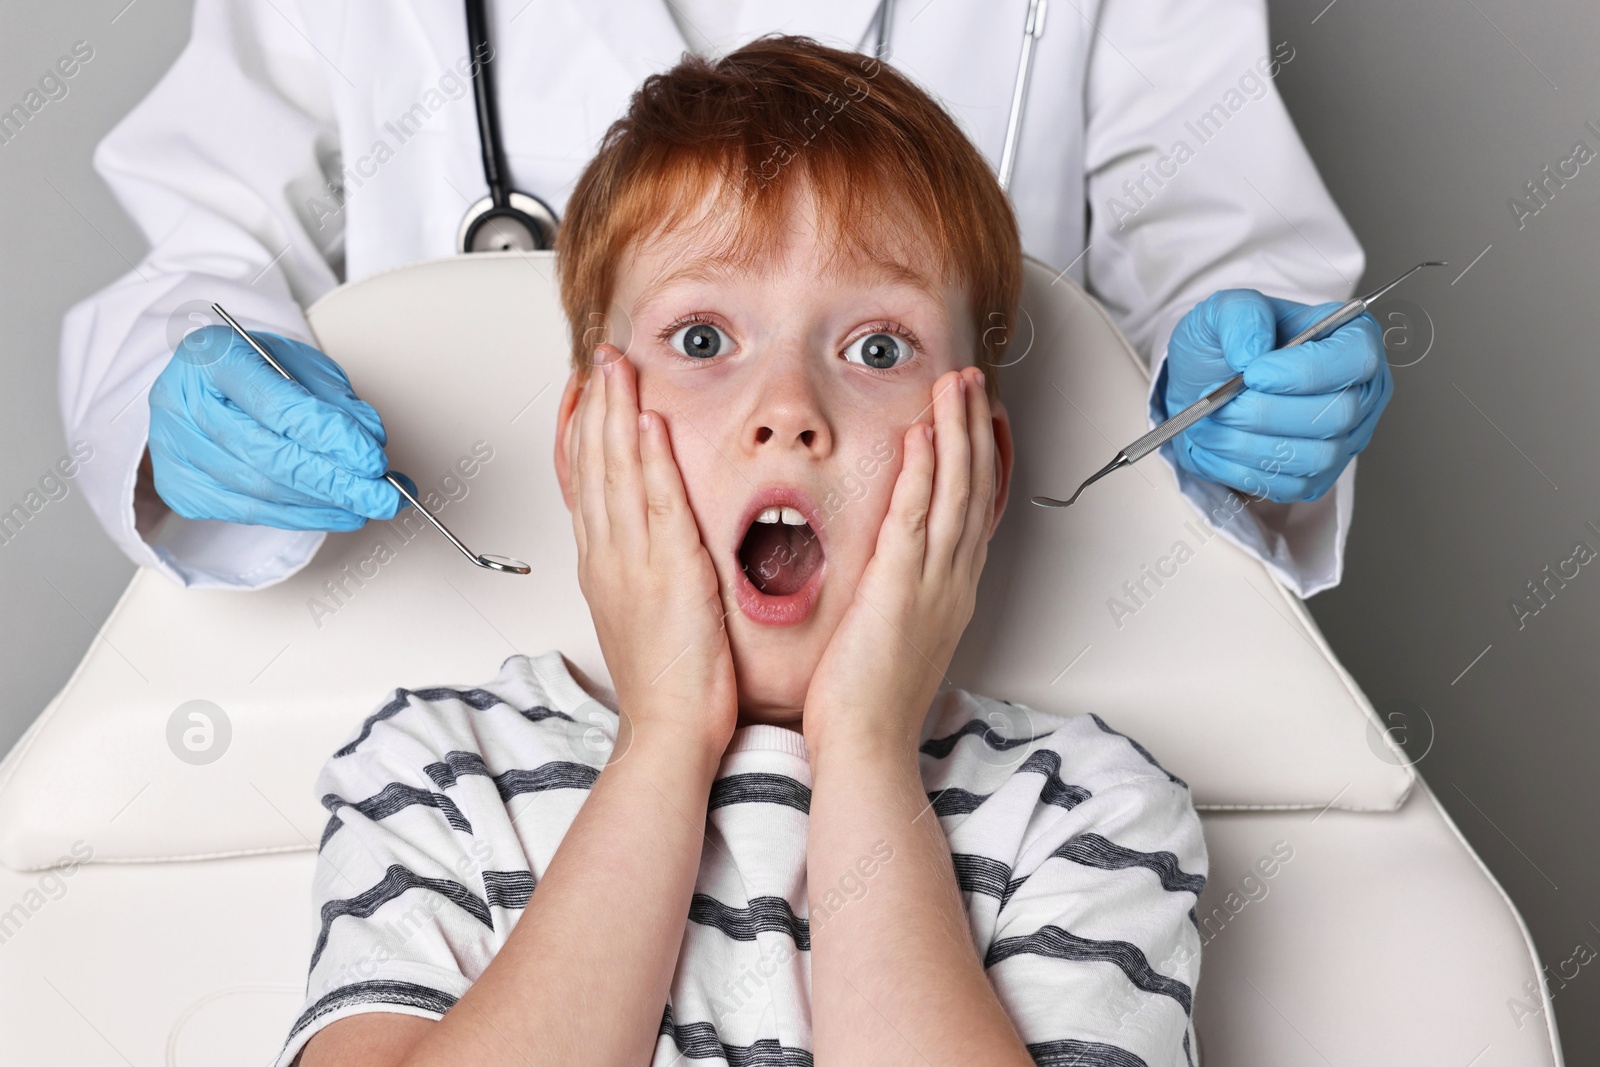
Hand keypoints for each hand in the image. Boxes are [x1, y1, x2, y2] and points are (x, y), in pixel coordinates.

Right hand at [147, 326, 405, 528]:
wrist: (199, 385)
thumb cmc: (253, 368)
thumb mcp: (300, 363)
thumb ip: (335, 399)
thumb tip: (370, 441)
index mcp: (212, 358)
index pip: (279, 407)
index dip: (331, 439)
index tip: (373, 460)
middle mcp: (183, 404)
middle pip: (270, 456)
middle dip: (337, 483)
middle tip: (384, 498)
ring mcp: (176, 450)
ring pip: (263, 491)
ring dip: (325, 504)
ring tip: (369, 504)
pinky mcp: (181, 487)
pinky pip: (252, 512)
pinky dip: (303, 516)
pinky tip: (338, 512)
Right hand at [567, 349, 737, 753]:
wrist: (670, 730)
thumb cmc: (666, 682)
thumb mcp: (640, 613)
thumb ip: (638, 568)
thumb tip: (645, 541)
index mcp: (602, 565)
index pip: (583, 482)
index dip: (580, 430)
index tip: (582, 391)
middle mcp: (608, 556)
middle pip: (593, 465)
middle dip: (594, 405)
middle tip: (597, 358)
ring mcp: (632, 561)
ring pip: (616, 472)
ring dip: (616, 413)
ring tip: (616, 367)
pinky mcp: (667, 570)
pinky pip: (656, 502)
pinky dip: (648, 458)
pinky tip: (647, 421)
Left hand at [803, 367, 995, 756]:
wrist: (867, 746)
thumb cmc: (867, 702)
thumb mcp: (893, 637)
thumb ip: (898, 596)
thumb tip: (888, 575)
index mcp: (949, 591)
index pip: (973, 510)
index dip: (978, 458)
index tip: (976, 419)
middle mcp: (951, 581)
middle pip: (974, 489)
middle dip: (974, 429)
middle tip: (972, 383)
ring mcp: (932, 583)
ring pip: (955, 492)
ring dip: (956, 432)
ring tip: (954, 387)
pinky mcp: (899, 589)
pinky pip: (915, 518)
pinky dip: (923, 474)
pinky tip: (923, 436)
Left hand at [1162, 289, 1391, 502]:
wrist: (1204, 385)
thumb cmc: (1226, 345)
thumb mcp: (1223, 310)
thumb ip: (1240, 315)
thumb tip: (1252, 352)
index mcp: (1352, 338)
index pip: (1356, 359)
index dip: (1305, 371)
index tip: (1252, 373)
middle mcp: (1360, 391)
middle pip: (1337, 415)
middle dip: (1266, 413)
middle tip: (1219, 403)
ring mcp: (1344, 439)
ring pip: (1314, 456)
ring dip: (1248, 444)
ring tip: (1208, 422)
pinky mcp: (1316, 477)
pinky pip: (1290, 486)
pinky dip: (1242, 470)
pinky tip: (1216, 446)